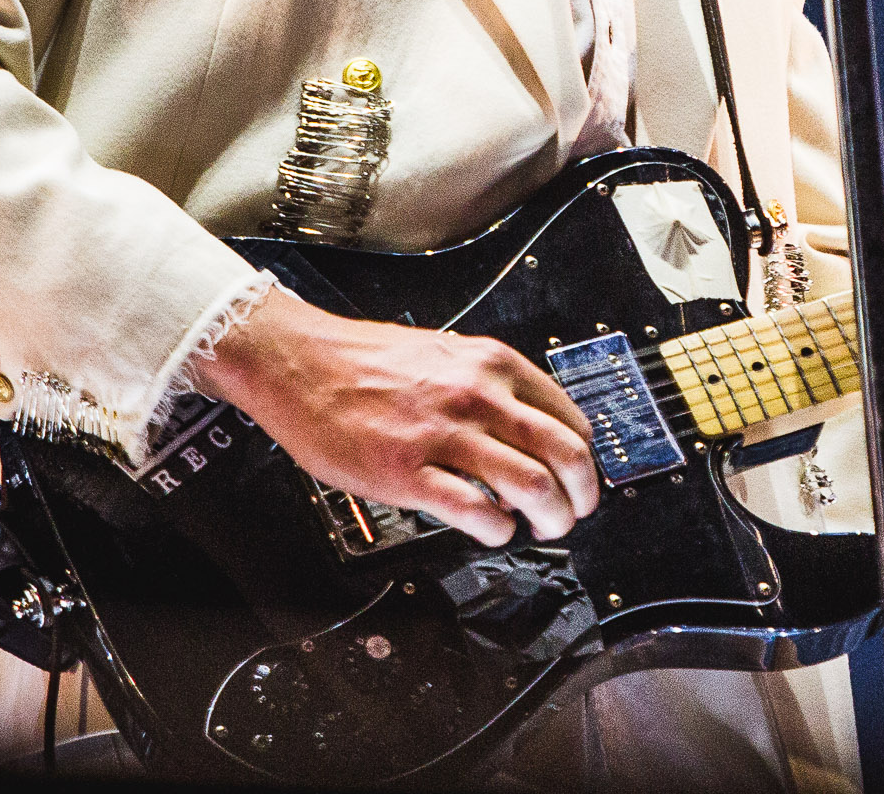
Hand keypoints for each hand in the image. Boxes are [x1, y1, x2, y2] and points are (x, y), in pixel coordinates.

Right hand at [191, 286, 601, 545]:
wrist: (299, 362)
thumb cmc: (365, 361)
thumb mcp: (446, 352)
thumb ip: (489, 386)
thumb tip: (529, 428)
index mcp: (492, 364)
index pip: (570, 417)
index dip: (585, 459)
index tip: (580, 477)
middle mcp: (477, 395)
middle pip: (565, 454)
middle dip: (580, 496)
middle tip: (574, 513)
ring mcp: (443, 435)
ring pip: (532, 486)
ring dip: (549, 519)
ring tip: (541, 529)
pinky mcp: (408, 472)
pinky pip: (476, 511)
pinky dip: (497, 531)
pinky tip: (492, 530)